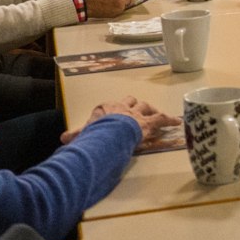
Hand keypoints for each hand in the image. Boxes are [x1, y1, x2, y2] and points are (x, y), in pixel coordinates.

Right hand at [63, 96, 179, 146]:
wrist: (110, 131)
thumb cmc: (95, 131)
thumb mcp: (83, 132)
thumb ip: (75, 135)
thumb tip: (63, 138)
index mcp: (106, 108)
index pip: (111, 107)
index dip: (116, 111)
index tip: (117, 116)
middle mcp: (122, 107)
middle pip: (132, 101)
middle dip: (135, 105)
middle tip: (139, 111)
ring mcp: (136, 113)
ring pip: (146, 107)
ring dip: (151, 111)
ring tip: (157, 115)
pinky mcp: (148, 121)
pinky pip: (161, 118)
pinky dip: (169, 120)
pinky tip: (177, 122)